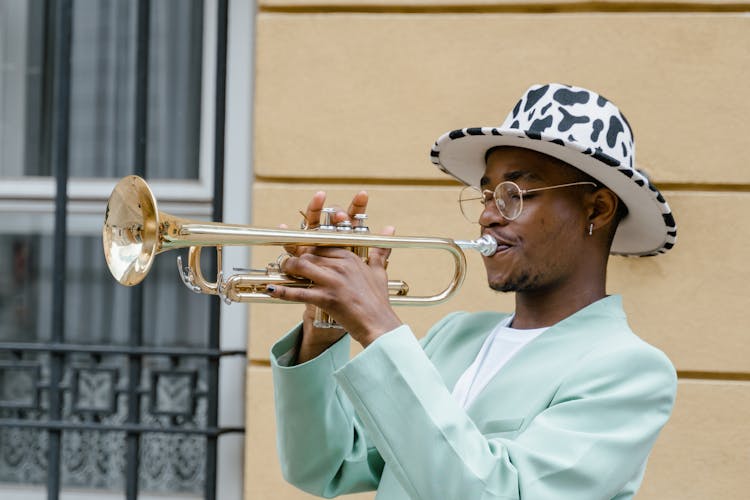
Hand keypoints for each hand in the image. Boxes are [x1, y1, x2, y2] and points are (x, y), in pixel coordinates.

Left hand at [267, 191, 401, 359]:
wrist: (379, 325)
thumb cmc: (378, 301)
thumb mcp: (379, 272)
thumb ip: (380, 251)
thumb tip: (390, 228)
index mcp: (350, 257)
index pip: (321, 244)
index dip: (307, 247)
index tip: (298, 249)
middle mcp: (341, 265)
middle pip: (308, 254)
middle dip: (295, 258)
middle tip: (286, 263)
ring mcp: (334, 281)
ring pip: (301, 267)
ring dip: (288, 269)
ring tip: (282, 272)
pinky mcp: (327, 298)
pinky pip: (299, 293)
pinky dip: (283, 292)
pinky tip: (271, 290)